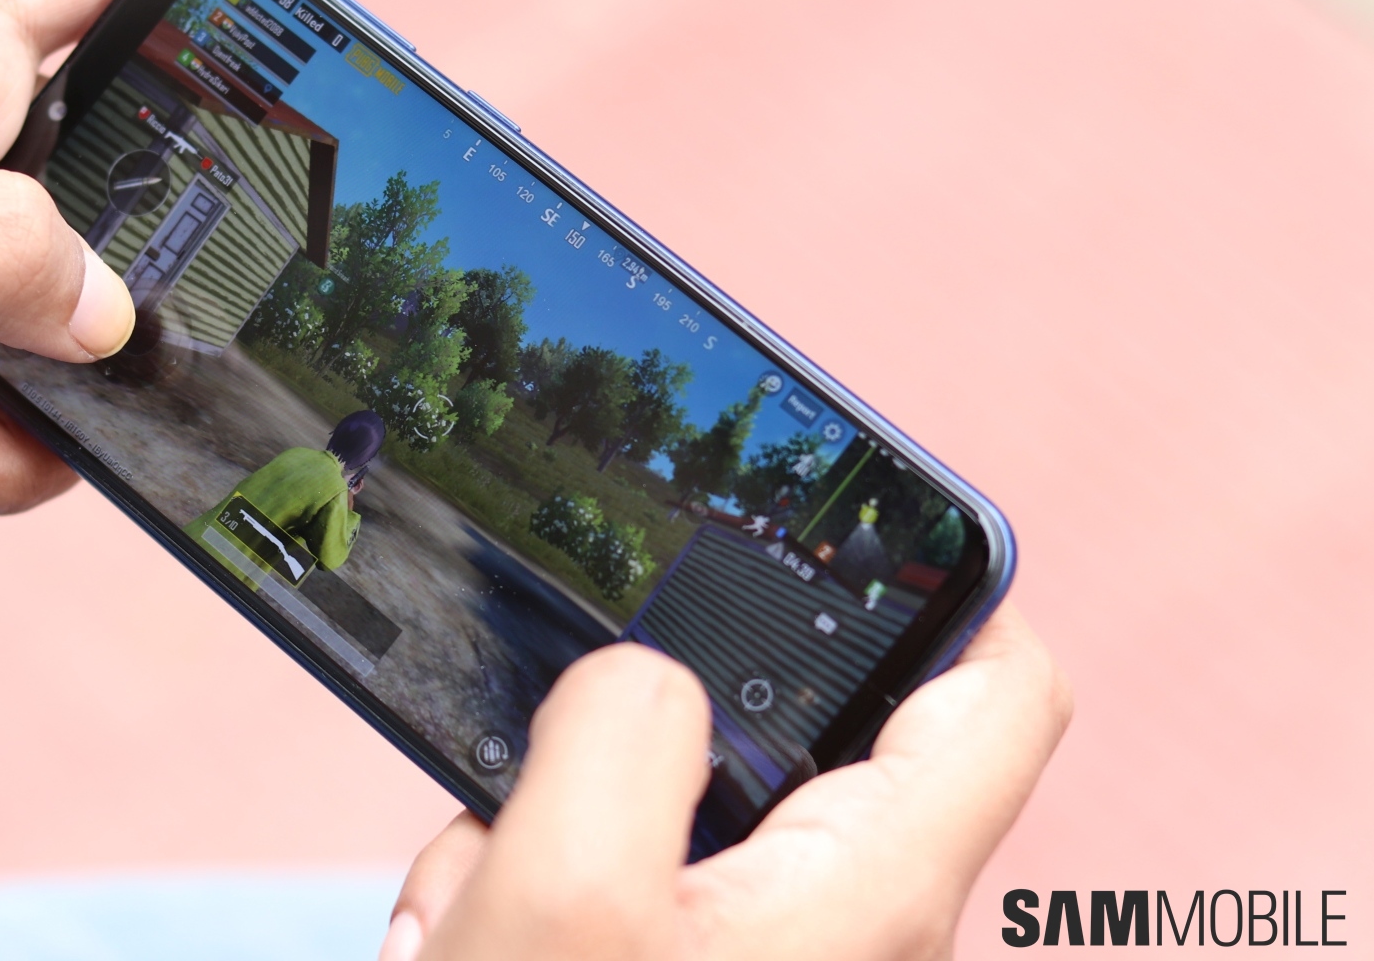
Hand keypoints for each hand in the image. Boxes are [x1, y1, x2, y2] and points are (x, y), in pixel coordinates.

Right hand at [380, 603, 1070, 960]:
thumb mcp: (563, 886)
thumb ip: (623, 728)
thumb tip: (646, 680)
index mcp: (872, 890)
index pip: (1003, 692)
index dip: (946, 590)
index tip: (827, 543)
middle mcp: (839, 930)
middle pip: (765, 742)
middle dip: (623, 748)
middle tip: (534, 810)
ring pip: (646, 821)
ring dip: (537, 844)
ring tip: (470, 929)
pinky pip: (598, 902)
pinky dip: (519, 910)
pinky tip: (459, 956)